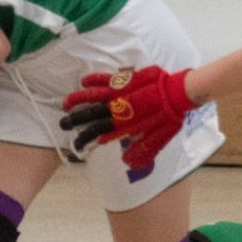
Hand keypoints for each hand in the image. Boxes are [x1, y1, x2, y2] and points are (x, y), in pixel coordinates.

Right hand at [59, 64, 192, 166]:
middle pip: (90, 115)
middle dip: (75, 120)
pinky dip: (94, 79)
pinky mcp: (124, 80)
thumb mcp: (158, 139)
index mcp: (124, 124)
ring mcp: (119, 93)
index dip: (86, 138)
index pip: (98, 133)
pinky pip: (105, 79)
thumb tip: (127, 162)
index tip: (77, 144)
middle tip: (63, 124)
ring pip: (93, 96)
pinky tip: (83, 81)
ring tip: (65, 104)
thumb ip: (143, 150)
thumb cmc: (170, 117)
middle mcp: (118, 109)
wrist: (179, 94)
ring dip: (78, 100)